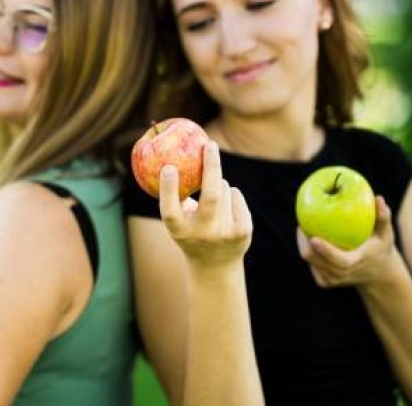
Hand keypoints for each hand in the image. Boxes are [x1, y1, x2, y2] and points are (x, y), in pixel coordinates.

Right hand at [159, 141, 252, 269]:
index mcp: (180, 231)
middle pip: (211, 195)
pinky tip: (227, 210)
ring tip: (213, 203)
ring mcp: (225, 233)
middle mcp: (203, 234)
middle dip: (211, 166)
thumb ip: (176, 195)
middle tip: (209, 145)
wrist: (215, 267)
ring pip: (224, 189)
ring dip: (218, 185)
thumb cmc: (191, 232)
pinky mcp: (243, 231)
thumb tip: (170, 158)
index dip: (168, 189)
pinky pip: (236, 196)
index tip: (169, 166)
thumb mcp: (179, 219)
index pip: (171, 210)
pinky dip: (231, 195)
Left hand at [297, 196, 396, 287]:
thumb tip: (378, 198)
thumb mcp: (386, 233)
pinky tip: (307, 239)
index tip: (313, 237)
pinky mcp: (325, 282)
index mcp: (357, 263)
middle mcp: (342, 274)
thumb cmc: (379, 246)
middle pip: (316, 261)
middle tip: (302, 225)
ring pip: (310, 262)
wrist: (376, 273)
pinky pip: (311, 265)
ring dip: (304, 245)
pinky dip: (307, 251)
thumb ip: (383, 217)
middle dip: (305, 244)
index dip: (325, 251)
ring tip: (302, 228)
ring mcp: (332, 280)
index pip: (340, 261)